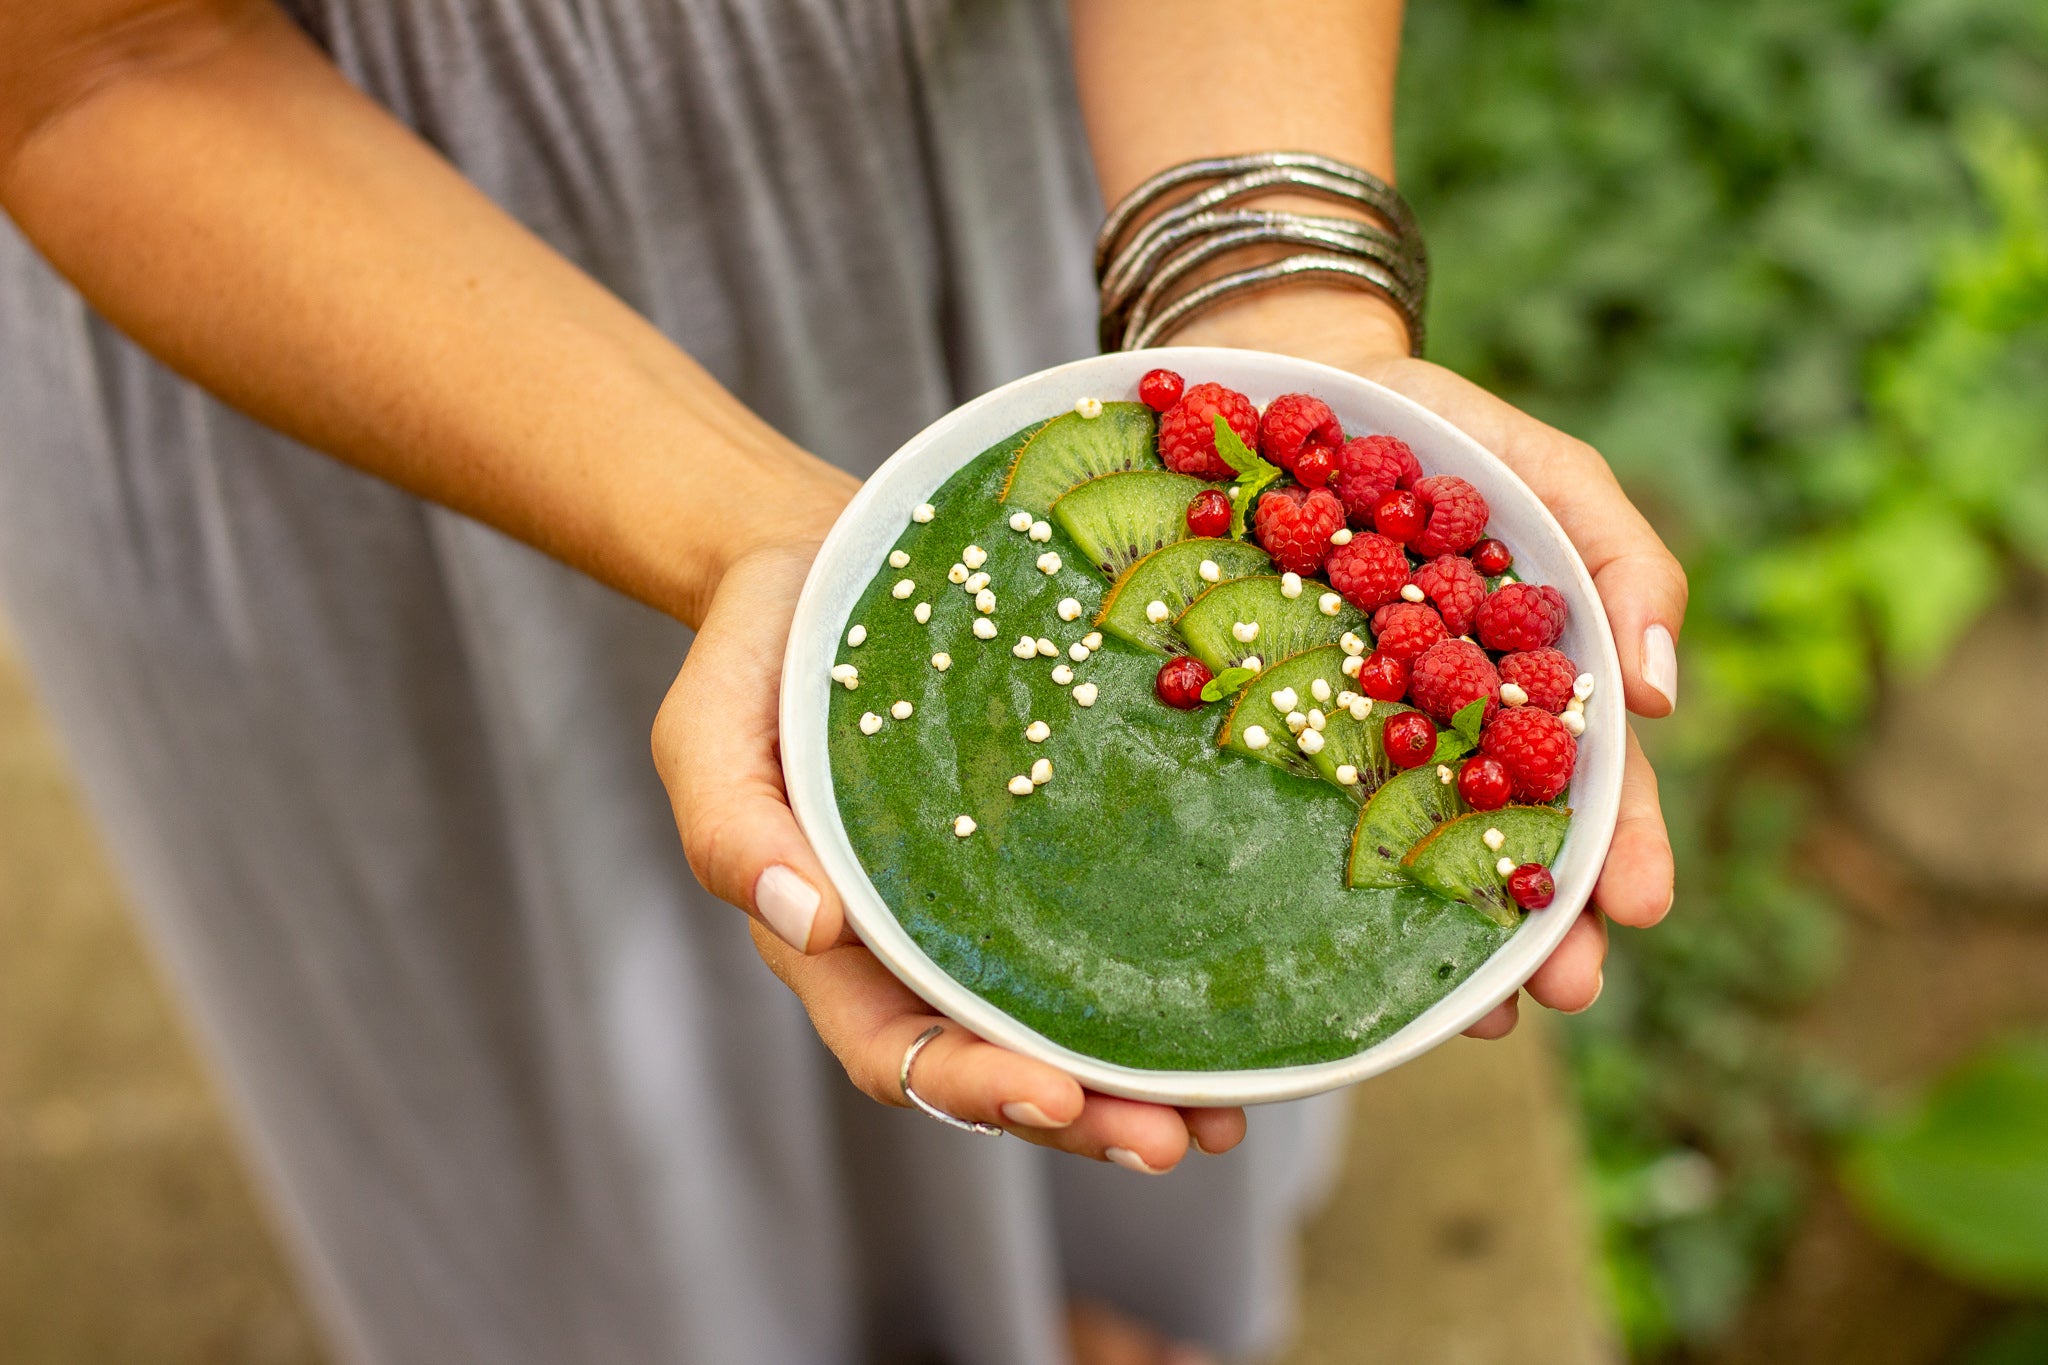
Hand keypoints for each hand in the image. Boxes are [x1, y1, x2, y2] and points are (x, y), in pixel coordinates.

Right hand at [653, 537, 1245, 1169]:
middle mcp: (917, 945)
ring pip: (1068, 1021)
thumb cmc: (755, 655)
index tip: (1055, 1096)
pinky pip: (1108, 929)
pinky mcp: (1053, 847)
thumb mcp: (707, 729)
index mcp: (830, 940)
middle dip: (1083, 1115)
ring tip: (1226, 1118)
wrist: (823, 568)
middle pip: (998, 1064)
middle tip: (1174, 1139)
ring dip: (1143, 1082)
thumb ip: (727, 826)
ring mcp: (990, 903)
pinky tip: (1239, 1008)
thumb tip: (803, 924)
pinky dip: (1170, 980)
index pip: (896, 1048)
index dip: (973, 1086)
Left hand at [1175, 290, 1686, 1037]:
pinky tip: (1339, 932)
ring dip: (1446, 931)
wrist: (1285, 385)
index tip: (1637, 911)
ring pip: (1407, 846)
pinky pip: (1296, 799)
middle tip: (1561, 994)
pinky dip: (1323, 868)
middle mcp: (1445, 725)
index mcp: (1527, 681)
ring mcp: (1354, 730)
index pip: (1589, 781)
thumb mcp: (1551, 473)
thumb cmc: (1442, 431)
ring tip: (1470, 1007)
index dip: (1619, 846)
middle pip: (1504, 838)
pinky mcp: (1266, 716)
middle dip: (1542, 923)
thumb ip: (1621, 561)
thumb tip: (1667, 697)